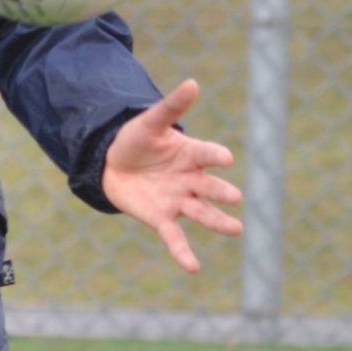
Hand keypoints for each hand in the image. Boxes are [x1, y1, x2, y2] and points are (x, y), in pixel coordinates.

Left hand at [100, 79, 241, 271]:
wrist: (113, 164)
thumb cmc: (137, 140)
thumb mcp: (150, 123)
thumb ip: (171, 108)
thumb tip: (193, 83)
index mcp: (190, 154)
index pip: (207, 154)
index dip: (215, 156)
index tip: (224, 158)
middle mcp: (189, 180)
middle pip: (209, 187)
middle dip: (221, 192)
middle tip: (235, 197)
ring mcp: (177, 201)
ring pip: (201, 213)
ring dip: (218, 222)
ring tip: (237, 229)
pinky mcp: (162, 219)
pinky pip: (175, 238)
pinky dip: (183, 253)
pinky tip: (193, 267)